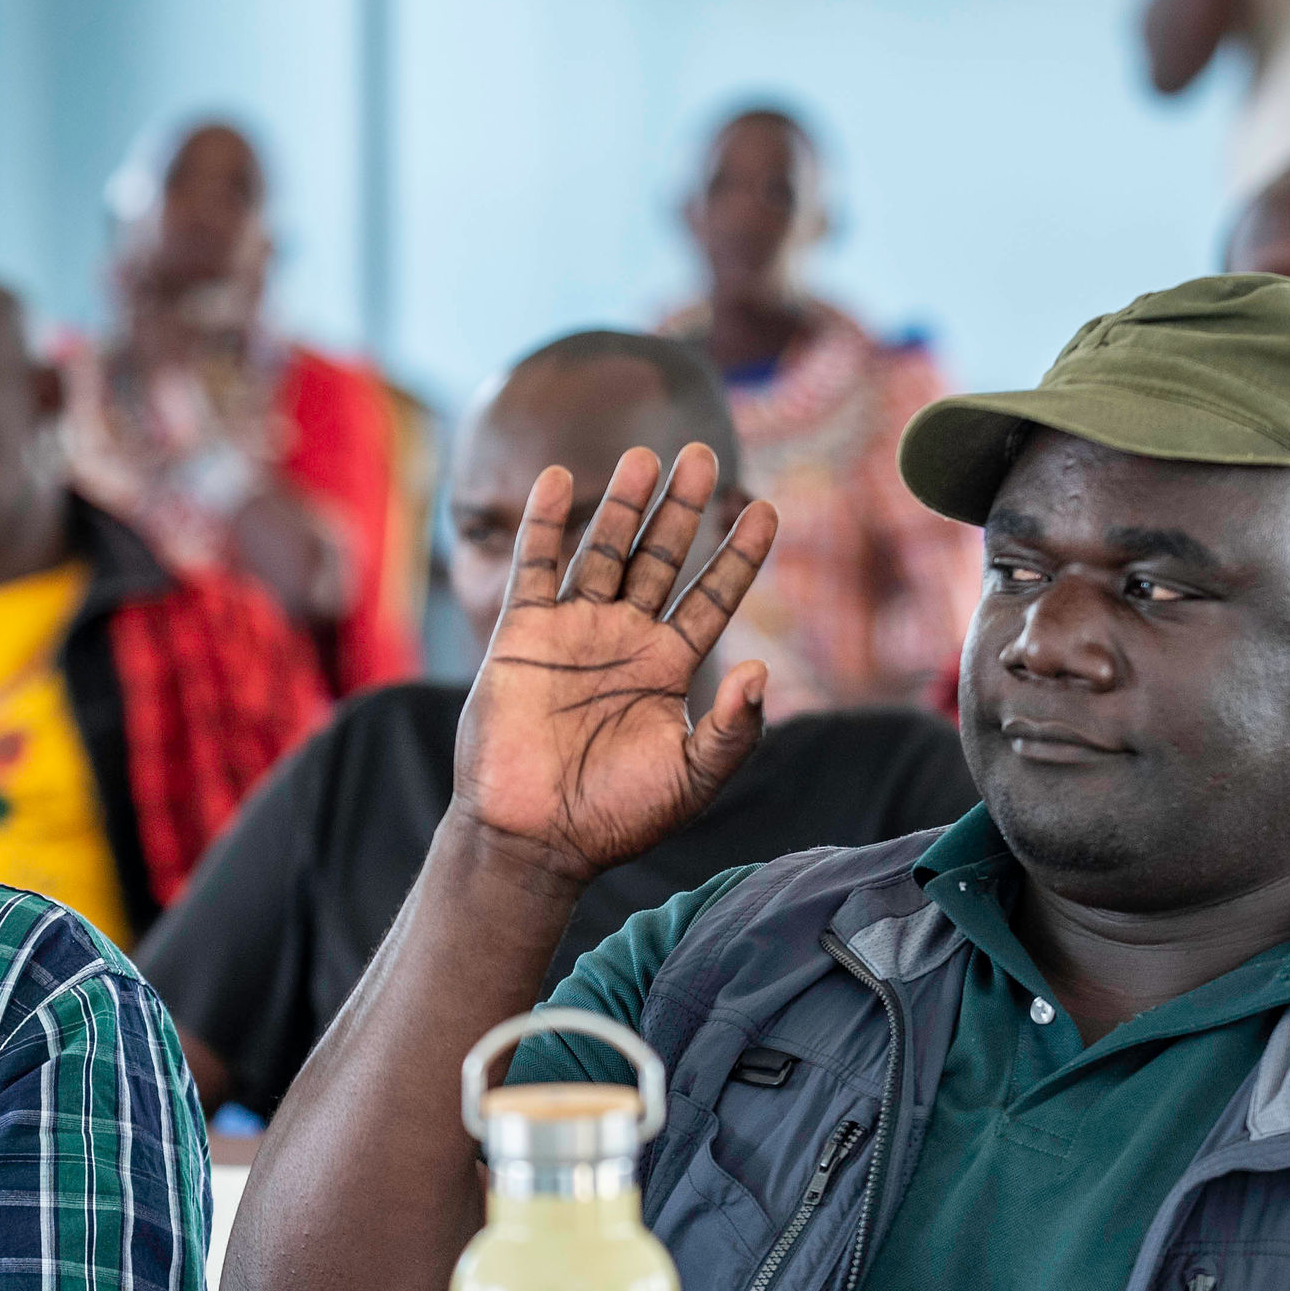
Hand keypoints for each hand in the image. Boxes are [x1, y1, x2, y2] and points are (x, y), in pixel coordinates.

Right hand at [451, 444, 775, 885]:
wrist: (533, 837)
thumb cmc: (616, 818)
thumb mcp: (692, 778)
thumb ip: (732, 730)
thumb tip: (765, 672)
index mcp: (669, 668)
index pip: (713, 597)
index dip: (739, 554)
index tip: (766, 508)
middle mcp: (625, 640)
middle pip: (660, 558)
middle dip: (681, 509)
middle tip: (701, 453)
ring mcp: (573, 632)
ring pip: (603, 551)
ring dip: (623, 504)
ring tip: (645, 457)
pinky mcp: (523, 635)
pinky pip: (536, 566)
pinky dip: (545, 522)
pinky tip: (561, 479)